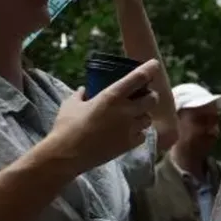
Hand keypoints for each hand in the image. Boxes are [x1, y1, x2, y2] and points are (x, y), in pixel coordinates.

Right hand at [50, 59, 160, 173]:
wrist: (66, 156)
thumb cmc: (66, 127)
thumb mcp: (71, 104)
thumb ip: (81, 94)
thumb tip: (84, 89)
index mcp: (111, 96)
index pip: (138, 78)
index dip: (149, 69)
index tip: (154, 64)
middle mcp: (125, 111)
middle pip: (152, 98)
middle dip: (150, 95)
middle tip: (143, 96)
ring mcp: (129, 129)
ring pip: (148, 118)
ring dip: (143, 115)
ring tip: (133, 116)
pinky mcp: (128, 145)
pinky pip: (142, 135)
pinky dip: (138, 132)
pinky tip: (128, 132)